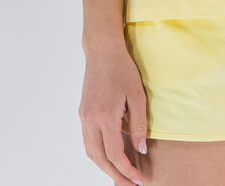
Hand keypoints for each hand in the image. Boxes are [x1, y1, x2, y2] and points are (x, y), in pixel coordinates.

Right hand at [78, 43, 147, 185]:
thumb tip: (141, 149)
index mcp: (105, 117)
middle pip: (99, 159)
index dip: (126, 170)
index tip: (138, 179)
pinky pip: (88, 141)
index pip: (114, 154)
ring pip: (91, 152)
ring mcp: (84, 117)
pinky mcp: (83, 113)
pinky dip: (98, 153)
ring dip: (105, 166)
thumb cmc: (122, 69)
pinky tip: (110, 155)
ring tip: (121, 173)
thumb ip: (139, 124)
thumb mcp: (137, 95)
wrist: (102, 51)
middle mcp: (90, 120)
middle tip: (130, 184)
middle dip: (115, 174)